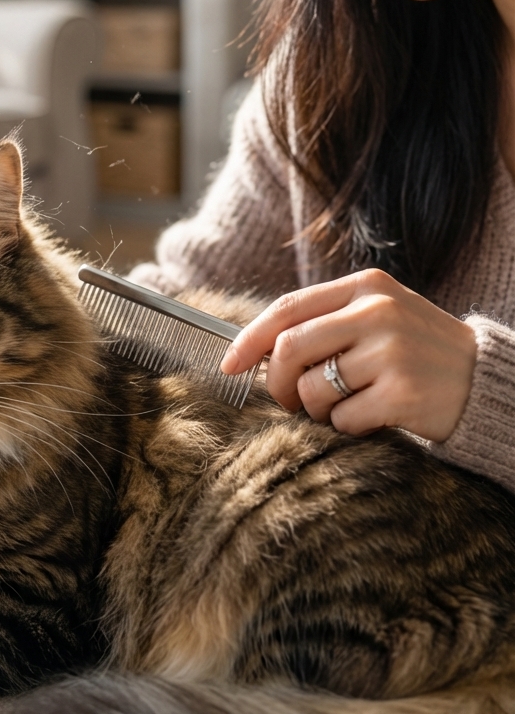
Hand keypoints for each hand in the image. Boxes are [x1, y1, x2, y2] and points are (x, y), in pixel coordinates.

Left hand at [221, 269, 475, 441]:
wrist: (484, 380)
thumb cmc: (418, 351)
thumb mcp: (380, 316)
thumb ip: (326, 321)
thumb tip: (256, 349)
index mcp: (366, 286)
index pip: (288, 307)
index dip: (250, 338)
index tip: (229, 364)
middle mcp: (378, 312)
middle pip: (289, 348)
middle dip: (276, 382)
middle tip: (288, 400)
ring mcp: (391, 352)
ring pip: (312, 389)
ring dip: (317, 409)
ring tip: (345, 406)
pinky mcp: (402, 393)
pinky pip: (342, 419)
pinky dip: (346, 427)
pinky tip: (372, 418)